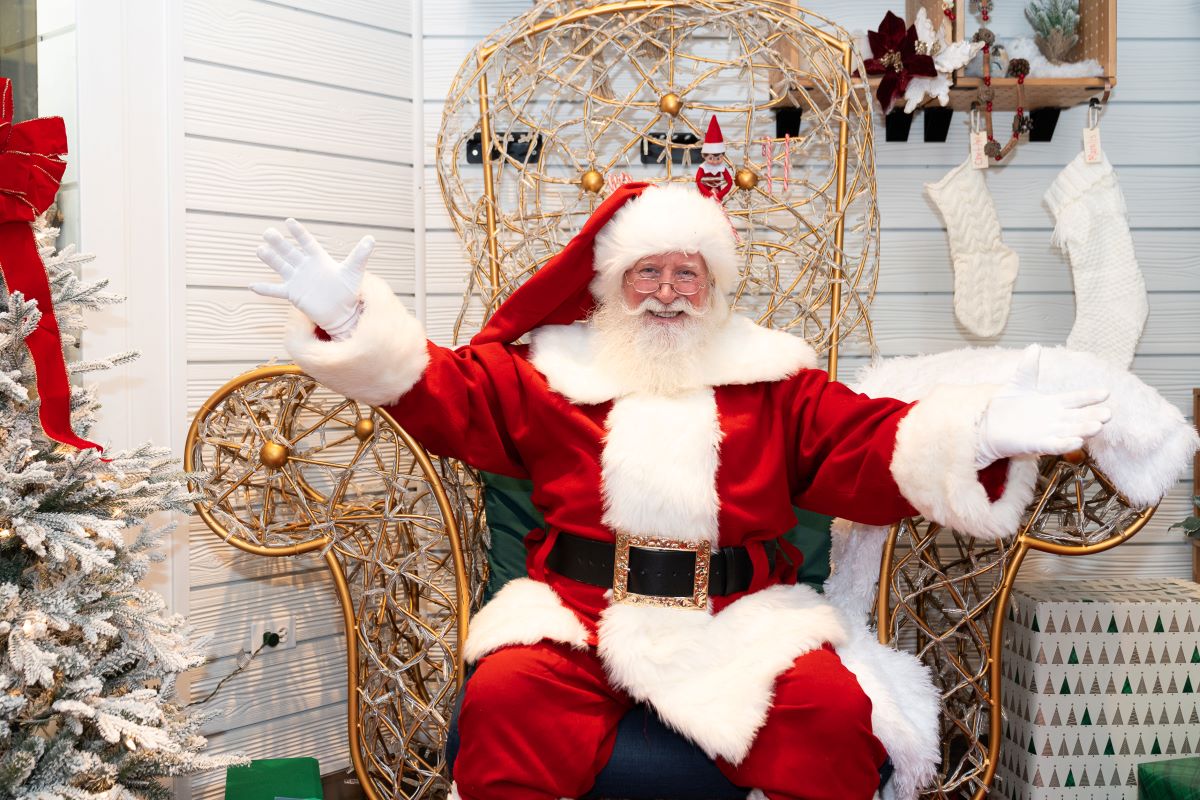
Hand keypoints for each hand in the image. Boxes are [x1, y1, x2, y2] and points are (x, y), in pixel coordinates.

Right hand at [250, 219, 373, 339]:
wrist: (343, 311)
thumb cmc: (349, 290)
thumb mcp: (354, 271)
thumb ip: (360, 255)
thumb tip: (371, 239)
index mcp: (318, 258)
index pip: (307, 242)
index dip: (298, 233)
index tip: (289, 222)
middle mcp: (305, 266)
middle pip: (290, 252)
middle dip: (279, 243)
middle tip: (268, 232)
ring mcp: (297, 279)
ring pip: (281, 267)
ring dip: (270, 259)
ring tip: (259, 249)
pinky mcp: (293, 294)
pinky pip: (276, 291)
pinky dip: (265, 289)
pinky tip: (251, 286)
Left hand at [975, 345, 1111, 466]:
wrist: (987, 424)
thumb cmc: (1005, 406)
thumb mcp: (1019, 383)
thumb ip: (1028, 366)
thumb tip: (1034, 346)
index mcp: (1053, 404)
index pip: (1075, 399)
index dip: (1089, 397)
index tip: (1105, 392)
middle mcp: (1054, 419)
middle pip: (1078, 418)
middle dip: (1093, 416)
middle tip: (1108, 414)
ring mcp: (1047, 433)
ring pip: (1070, 431)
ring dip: (1084, 430)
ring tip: (1097, 427)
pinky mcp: (1036, 444)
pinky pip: (1053, 445)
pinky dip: (1065, 444)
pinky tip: (1076, 441)